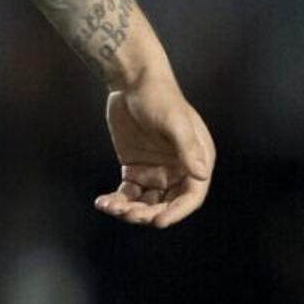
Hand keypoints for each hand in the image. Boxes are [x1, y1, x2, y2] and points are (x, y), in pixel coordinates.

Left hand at [99, 66, 215, 227]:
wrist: (132, 81)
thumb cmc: (160, 97)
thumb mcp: (175, 122)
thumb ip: (187, 149)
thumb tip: (201, 175)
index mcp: (197, 160)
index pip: (191, 196)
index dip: (177, 212)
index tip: (158, 221)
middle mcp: (178, 170)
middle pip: (166, 204)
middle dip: (148, 214)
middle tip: (128, 213)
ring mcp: (156, 171)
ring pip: (145, 203)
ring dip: (130, 211)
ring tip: (111, 206)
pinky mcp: (134, 169)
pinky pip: (127, 193)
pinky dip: (117, 201)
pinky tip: (103, 202)